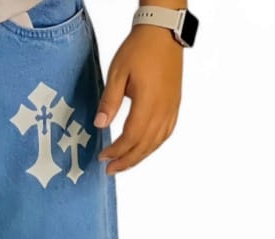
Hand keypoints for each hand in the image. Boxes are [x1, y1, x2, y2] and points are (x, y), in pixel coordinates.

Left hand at [94, 24, 182, 174]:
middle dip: (126, 161)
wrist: (163, 32)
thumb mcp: (117, 73)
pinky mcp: (174, 104)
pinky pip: (166, 132)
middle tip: (110, 170)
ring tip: (124, 163)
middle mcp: (163, 110)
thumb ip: (109, 101)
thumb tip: (100, 125)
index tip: (103, 158)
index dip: (116, 151)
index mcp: (148, 103)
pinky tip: (144, 148)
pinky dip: (154, 145)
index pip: (131, 138)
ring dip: (139, 156)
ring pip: (156, 142)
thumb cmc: (139, 49)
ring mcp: (171, 108)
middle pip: (144, 146)